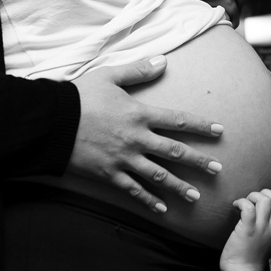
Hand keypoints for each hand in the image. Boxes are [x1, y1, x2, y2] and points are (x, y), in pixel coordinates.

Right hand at [67, 55, 222, 213]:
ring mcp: (123, 159)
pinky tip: (161, 209)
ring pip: (158, 176)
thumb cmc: (79, 96)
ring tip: (195, 197)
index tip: (220, 131)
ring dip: (179, 186)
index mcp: (139, 114)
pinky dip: (148, 200)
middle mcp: (136, 139)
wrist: (50, 122)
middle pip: (174, 152)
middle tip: (218, 170)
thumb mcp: (109, 76)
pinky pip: (132, 190)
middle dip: (198, 161)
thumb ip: (138, 70)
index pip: (177, 120)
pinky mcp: (108, 174)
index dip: (200, 125)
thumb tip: (163, 61)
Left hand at [219, 189, 270, 270]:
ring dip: (252, 196)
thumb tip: (259, 213)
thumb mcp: (267, 242)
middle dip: (264, 193)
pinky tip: (235, 206)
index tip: (258, 202)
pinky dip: (241, 202)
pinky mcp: (248, 229)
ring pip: (264, 200)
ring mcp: (261, 228)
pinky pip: (248, 207)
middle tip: (252, 200)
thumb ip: (268, 229)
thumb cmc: (250, 258)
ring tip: (243, 203)